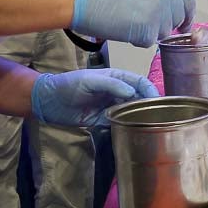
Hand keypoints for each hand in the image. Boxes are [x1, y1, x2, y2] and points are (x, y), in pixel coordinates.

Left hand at [30, 69, 158, 127]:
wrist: (49, 101)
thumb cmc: (69, 85)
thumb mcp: (91, 80)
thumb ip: (112, 84)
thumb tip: (133, 93)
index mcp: (117, 78)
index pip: (139, 82)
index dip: (150, 90)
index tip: (158, 101)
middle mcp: (117, 92)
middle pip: (139, 98)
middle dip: (148, 105)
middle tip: (156, 116)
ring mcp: (111, 106)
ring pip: (132, 111)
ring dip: (139, 117)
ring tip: (147, 124)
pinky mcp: (104, 120)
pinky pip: (120, 123)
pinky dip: (127, 126)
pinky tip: (133, 130)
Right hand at [70, 0, 194, 46]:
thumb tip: (168, 7)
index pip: (188, 2)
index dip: (185, 16)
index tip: (183, 25)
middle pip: (176, 20)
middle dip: (163, 25)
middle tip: (142, 22)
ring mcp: (159, 13)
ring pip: (163, 33)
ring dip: (149, 32)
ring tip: (127, 20)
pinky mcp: (148, 31)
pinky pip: (149, 42)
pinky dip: (137, 40)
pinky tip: (123, 28)